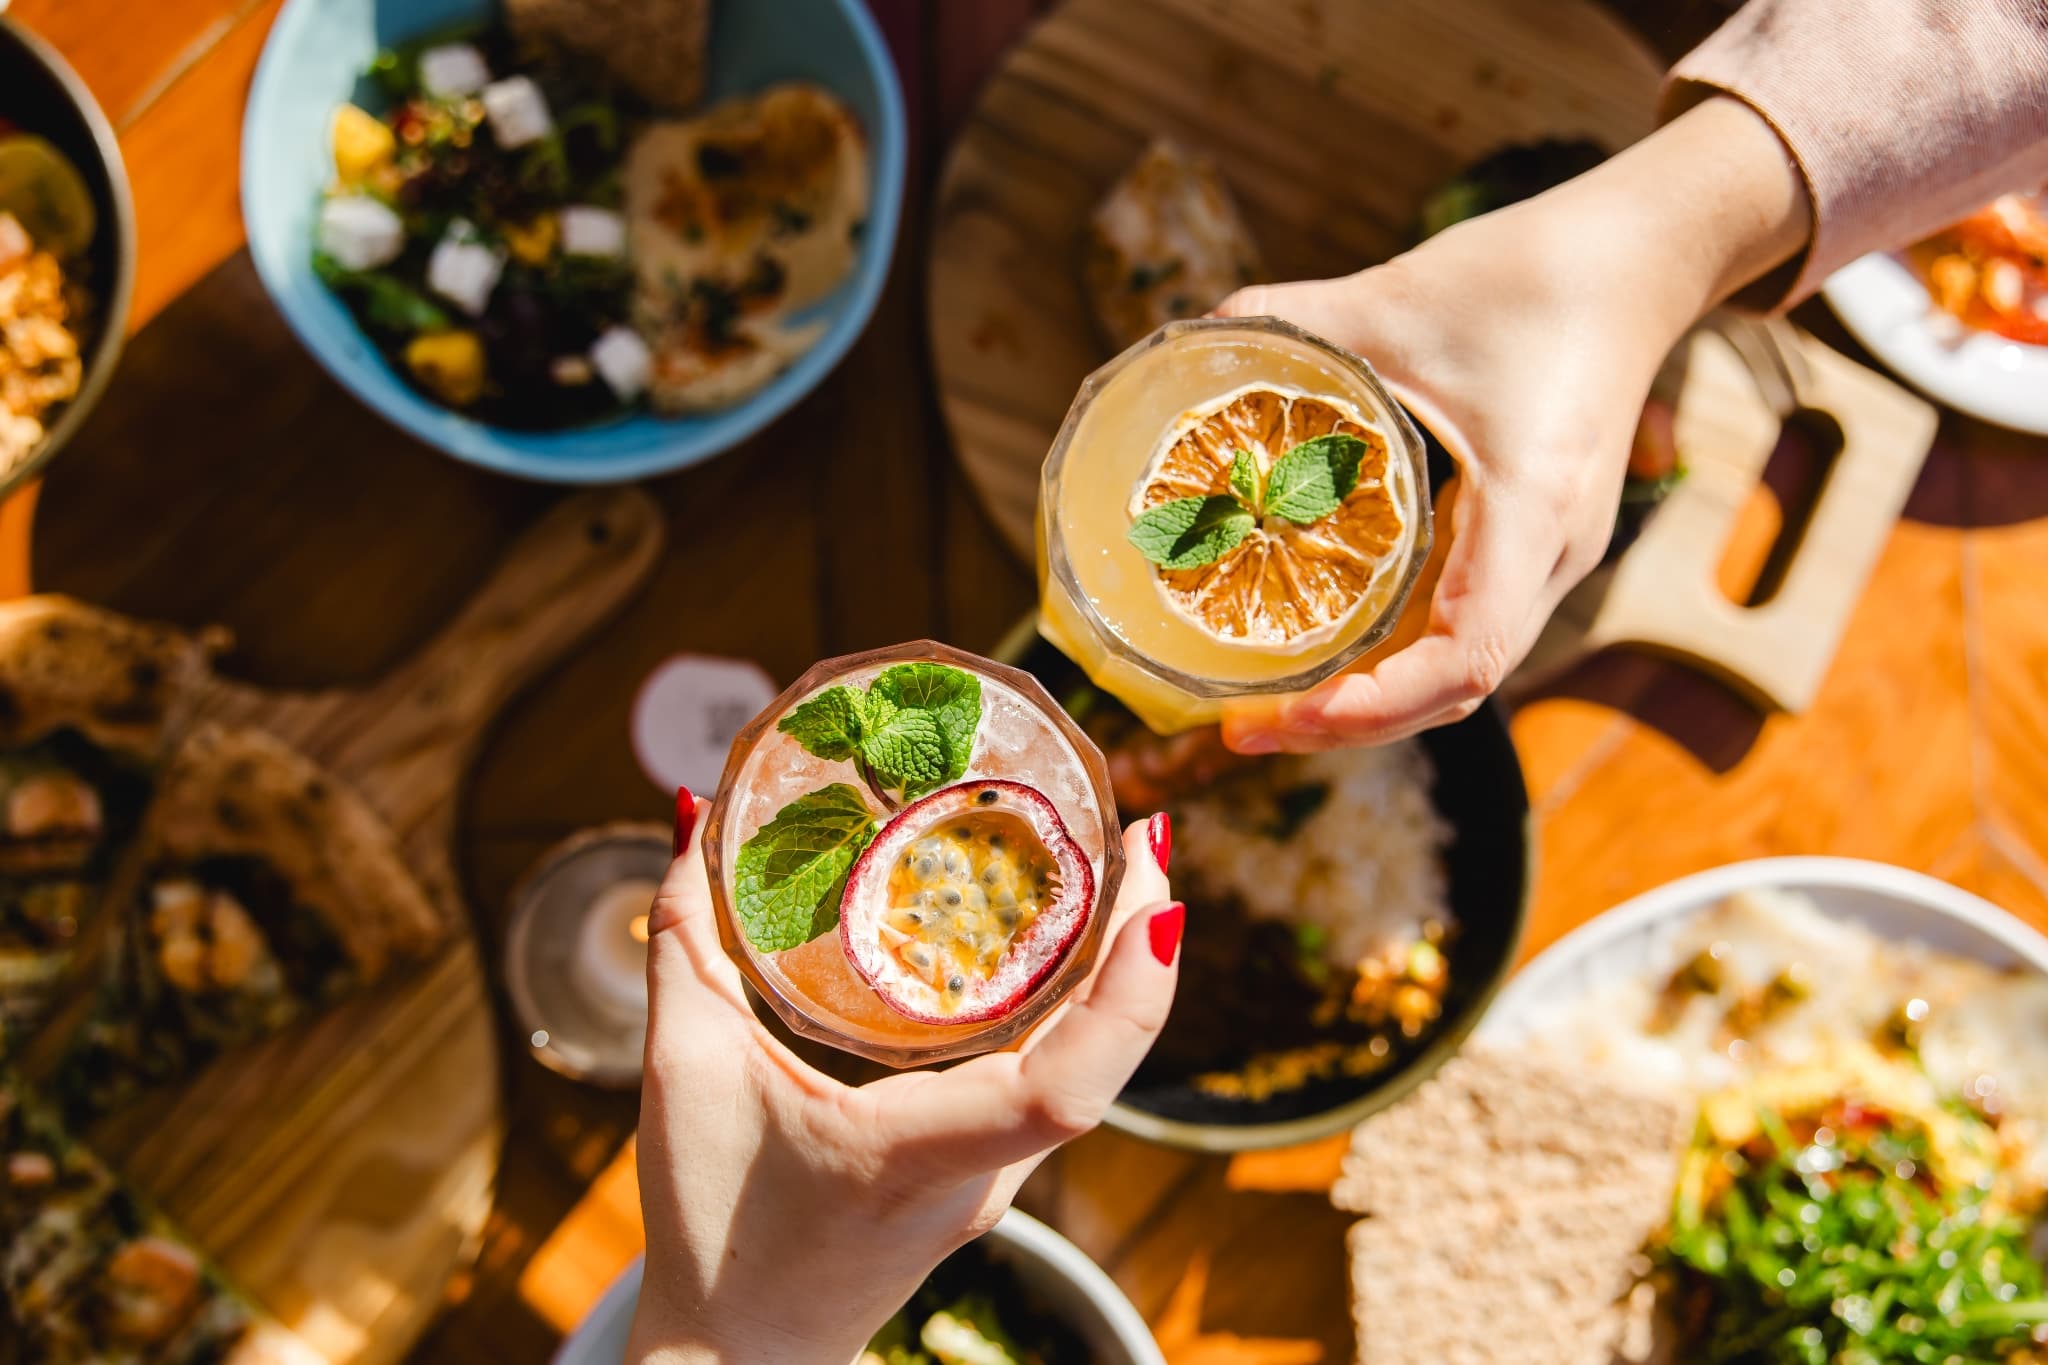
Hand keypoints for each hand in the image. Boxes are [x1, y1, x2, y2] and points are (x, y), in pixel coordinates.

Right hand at [627, 794, 1180, 1364]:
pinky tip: (1069, 936)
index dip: (1128, 996)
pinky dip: (1083, 1003)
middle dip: (1142, 941)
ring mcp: (995, 1176)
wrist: (741, 1357)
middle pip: (1104, 1060)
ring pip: (1094, 1068)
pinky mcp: (987, 1171)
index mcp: (916, 1153)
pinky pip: (1059, 1076)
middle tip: (1146, 832)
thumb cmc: (713, 1233)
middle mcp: (980, 1169)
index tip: (1163, 899)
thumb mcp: (685, 1073)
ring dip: (1123, 969)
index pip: (1060, 1090)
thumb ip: (684, 943)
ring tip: (1124, 861)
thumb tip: (688, 814)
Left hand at [1216, 96, 1810, 752]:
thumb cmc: (1536, 275)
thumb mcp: (1397, 294)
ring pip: (1460, 671)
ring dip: (1371, 705)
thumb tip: (1185, 343)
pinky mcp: (1535, 546)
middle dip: (1350, 724)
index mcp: (1532, 505)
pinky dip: (1394, 661)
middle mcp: (1553, 553)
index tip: (1289, 714)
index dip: (1377, 704)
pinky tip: (1325, 654)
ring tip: (1270, 711)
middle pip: (1455, 688)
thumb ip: (1286, 319)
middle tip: (1242, 729)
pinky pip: (1462, 629)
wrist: (1639, 258)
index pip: (1467, 656)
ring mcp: (1551, 557)